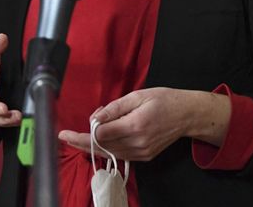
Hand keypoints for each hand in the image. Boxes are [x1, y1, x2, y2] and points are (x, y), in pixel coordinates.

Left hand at [58, 87, 230, 160]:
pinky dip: (108, 147)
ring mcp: (141, 152)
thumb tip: (95, 118)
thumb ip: (114, 108)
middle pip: (101, 147)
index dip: (81, 134)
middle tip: (66, 136)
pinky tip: (103, 138)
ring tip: (83, 134)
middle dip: (82, 141)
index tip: (65, 133)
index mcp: (135, 125)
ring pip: (109, 153)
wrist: (187, 115)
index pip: (100, 135)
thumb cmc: (165, 100)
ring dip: (94, 145)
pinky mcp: (144, 157)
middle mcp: (137, 142)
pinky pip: (120, 155)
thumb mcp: (138, 95)